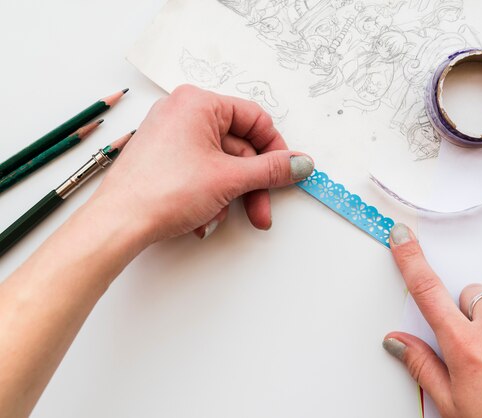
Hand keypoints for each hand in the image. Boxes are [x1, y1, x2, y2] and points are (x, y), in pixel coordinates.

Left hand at [91, 85, 313, 243]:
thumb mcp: (230, 179)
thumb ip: (272, 170)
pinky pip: (200, 171)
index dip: (275, 150)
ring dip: (228, 194)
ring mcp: (171, 135)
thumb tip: (300, 164)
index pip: (255, 119)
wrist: (118, 223)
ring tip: (218, 216)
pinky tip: (201, 217)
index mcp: (199, 102)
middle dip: (251, 185)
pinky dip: (208, 194)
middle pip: (238, 147)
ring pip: (220, 164)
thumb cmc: (163, 191)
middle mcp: (183, 112)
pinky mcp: (163, 157)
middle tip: (261, 210)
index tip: (286, 174)